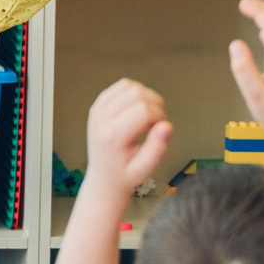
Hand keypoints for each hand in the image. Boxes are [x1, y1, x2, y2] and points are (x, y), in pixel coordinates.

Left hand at [82, 79, 172, 198]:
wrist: (104, 177)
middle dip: (155, 105)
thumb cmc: (125, 174)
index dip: (160, 116)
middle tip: (156, 123)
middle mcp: (101, 120)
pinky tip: (137, 108)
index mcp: (112, 136)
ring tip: (147, 116)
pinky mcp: (98, 105)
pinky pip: (120, 86)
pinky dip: (134, 92)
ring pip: (129, 86)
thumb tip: (166, 126)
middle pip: (137, 94)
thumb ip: (157, 148)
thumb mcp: (145, 169)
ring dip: (146, 97)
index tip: (160, 130)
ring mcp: (98, 111)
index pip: (144, 110)